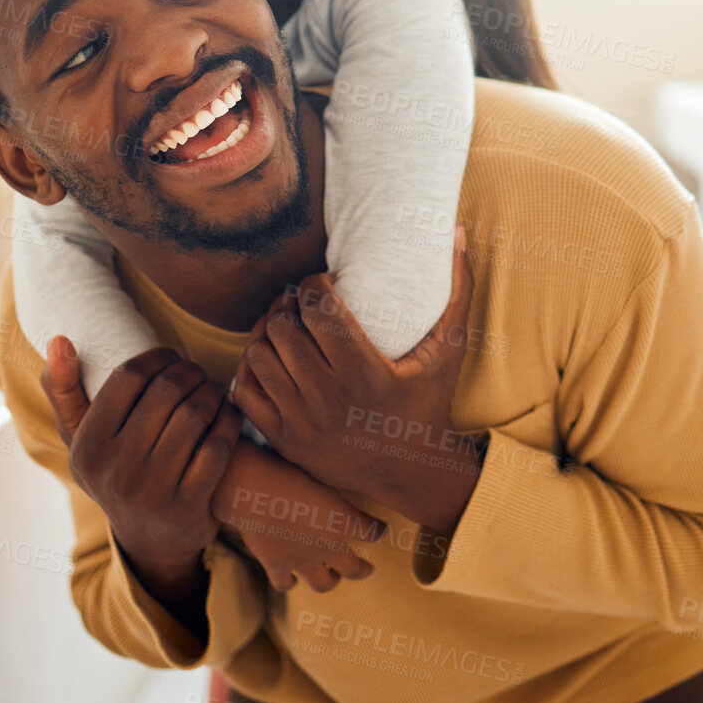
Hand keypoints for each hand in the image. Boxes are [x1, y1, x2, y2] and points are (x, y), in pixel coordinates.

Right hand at [40, 336, 242, 583]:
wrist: (149, 541)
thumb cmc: (115, 471)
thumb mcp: (80, 440)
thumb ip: (64, 389)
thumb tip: (59, 339)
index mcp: (87, 446)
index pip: (128, 377)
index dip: (159, 357)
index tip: (174, 356)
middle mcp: (116, 470)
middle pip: (166, 391)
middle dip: (191, 372)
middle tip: (199, 372)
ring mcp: (154, 490)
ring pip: (195, 414)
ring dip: (212, 392)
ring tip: (213, 390)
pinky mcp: (189, 505)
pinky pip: (219, 445)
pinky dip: (229, 420)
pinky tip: (229, 413)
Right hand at [211, 440, 387, 592]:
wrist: (253, 488)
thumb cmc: (288, 470)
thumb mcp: (322, 474)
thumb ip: (335, 491)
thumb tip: (343, 484)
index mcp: (343, 522)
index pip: (373, 532)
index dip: (379, 530)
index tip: (382, 528)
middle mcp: (328, 547)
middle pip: (354, 569)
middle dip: (363, 570)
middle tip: (368, 570)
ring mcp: (302, 561)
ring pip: (323, 584)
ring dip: (329, 581)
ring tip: (330, 577)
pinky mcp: (277, 566)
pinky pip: (286, 584)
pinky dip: (290, 582)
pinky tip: (291, 577)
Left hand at [231, 230, 479, 529]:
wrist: (410, 472)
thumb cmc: (429, 402)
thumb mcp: (449, 350)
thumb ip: (456, 291)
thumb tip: (456, 231)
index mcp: (366, 373)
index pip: (318, 309)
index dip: (312, 284)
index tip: (324, 283)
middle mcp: (329, 399)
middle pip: (282, 328)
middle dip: (287, 305)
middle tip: (301, 300)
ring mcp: (302, 422)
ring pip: (258, 356)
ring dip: (267, 333)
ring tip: (286, 325)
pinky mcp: (283, 439)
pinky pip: (245, 390)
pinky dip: (252, 368)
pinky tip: (273, 358)